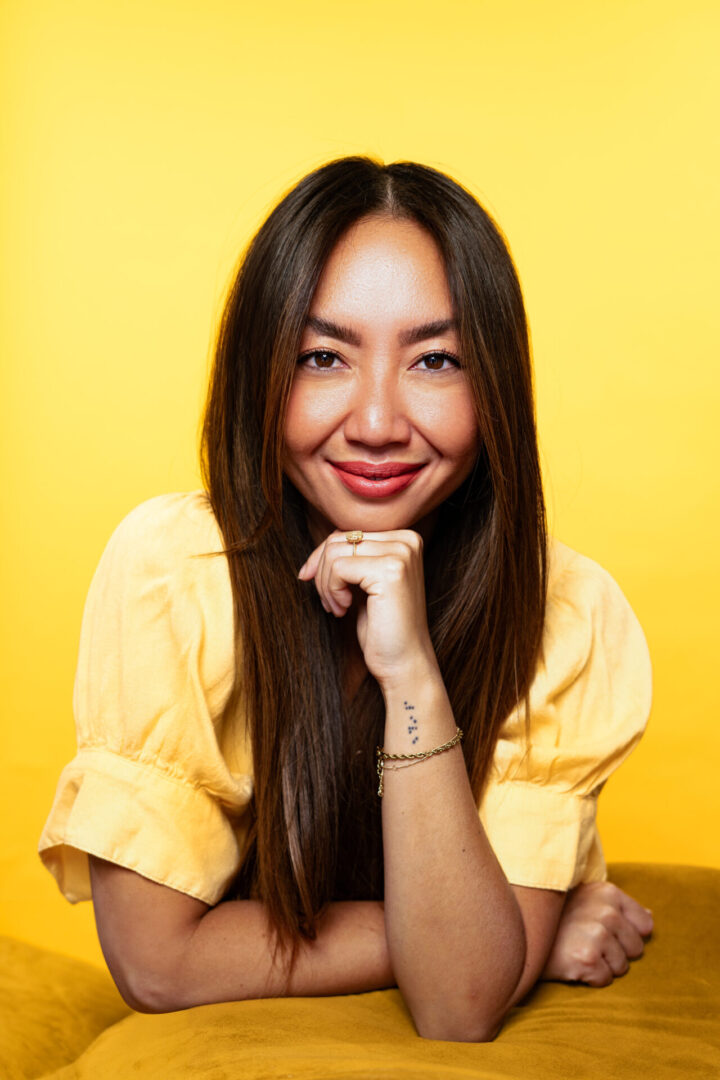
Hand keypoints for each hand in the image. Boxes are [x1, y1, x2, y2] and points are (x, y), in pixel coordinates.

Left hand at [297, 529, 437, 685]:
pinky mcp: (390, 571)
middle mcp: (407, 541)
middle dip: (322, 572)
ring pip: (334, 552)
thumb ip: (350, 560)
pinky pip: (338, 568)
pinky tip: (344, 610)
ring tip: (338, 607)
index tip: (317, 584)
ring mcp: (401, 554)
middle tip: (330, 602)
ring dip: (325, 584)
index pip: (347, 532)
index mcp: (405, 539)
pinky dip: (332, 591)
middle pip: (339, 539)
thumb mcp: (364, 585)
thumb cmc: (383, 628)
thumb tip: (313, 556)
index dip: (323, 558)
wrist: (404, 663)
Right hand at [541, 881, 653, 986]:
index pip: (645, 925)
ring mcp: (597, 934)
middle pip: (636, 949)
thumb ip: (619, 907)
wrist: (522, 932)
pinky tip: (573, 963)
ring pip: (622, 967)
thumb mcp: (587, 899)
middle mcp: (606, 911)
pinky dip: (591, 977)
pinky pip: (605, 979)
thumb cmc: (557, 918)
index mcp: (608, 892)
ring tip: (578, 950)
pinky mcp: (587, 959)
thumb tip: (650, 918)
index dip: (628, 934)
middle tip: (587, 942)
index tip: (606, 931)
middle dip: (616, 951)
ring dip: (603, 965)